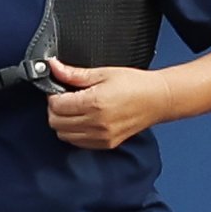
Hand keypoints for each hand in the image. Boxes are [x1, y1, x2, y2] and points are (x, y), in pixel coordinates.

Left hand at [45, 58, 173, 148]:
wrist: (158, 99)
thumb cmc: (134, 84)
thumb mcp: (102, 73)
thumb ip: (74, 73)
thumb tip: (53, 67)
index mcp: (94, 104)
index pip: (56, 106)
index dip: (52, 95)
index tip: (57, 89)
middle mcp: (97, 123)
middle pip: (56, 122)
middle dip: (54, 109)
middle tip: (63, 98)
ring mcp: (102, 137)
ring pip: (64, 135)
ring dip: (62, 122)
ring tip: (72, 108)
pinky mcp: (107, 144)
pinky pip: (78, 143)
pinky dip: (73, 132)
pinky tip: (80, 119)